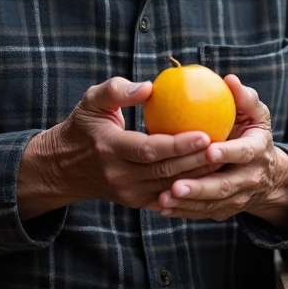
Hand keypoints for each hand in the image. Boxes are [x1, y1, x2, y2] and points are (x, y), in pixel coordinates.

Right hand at [18, 77, 215, 217]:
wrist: (64, 168)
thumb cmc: (83, 126)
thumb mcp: (91, 101)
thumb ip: (116, 90)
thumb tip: (148, 86)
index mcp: (109, 149)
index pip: (149, 149)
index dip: (178, 145)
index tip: (204, 133)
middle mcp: (119, 175)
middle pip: (165, 170)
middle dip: (197, 161)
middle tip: (223, 146)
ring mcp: (128, 193)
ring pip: (170, 186)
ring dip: (198, 175)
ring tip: (223, 159)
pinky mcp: (136, 202)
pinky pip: (167, 197)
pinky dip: (189, 188)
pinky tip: (209, 174)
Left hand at [152, 75, 287, 229]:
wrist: (266, 174)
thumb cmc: (251, 132)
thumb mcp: (256, 114)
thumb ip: (245, 98)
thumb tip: (229, 80)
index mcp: (257, 151)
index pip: (244, 153)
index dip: (227, 152)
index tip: (208, 150)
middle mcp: (249, 178)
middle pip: (225, 186)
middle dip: (201, 187)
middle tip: (175, 185)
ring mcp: (238, 198)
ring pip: (212, 203)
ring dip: (188, 203)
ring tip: (164, 198)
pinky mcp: (224, 210)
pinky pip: (203, 212)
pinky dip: (184, 212)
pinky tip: (163, 207)